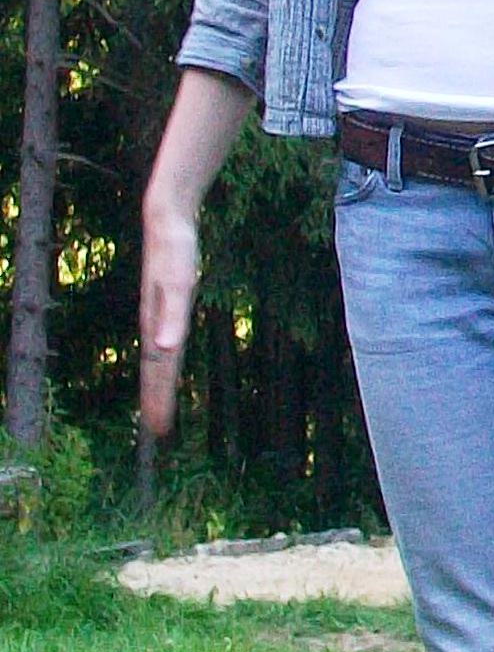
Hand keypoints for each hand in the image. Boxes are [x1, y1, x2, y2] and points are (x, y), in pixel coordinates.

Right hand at [139, 195, 199, 436]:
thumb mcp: (178, 284)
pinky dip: (165, 357)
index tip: (159, 430)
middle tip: (158, 430)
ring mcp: (160, 313)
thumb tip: (166, 349)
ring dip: (158, 383)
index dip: (159, 400)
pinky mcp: (167, 303)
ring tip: (159, 406)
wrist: (167, 221)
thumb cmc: (175, 252)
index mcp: (159, 325)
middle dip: (157, 400)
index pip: (159, 372)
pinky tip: (165, 359)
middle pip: (156, 369)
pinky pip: (165, 338)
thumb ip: (172, 317)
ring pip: (158, 357)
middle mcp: (156, 324)